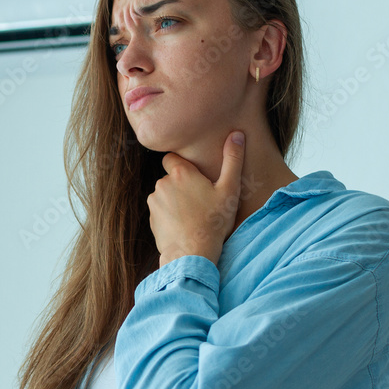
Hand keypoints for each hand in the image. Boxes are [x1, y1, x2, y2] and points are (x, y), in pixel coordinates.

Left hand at [147, 131, 245, 266]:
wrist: (192, 253)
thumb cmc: (213, 221)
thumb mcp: (229, 189)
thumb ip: (232, 160)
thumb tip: (236, 134)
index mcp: (180, 173)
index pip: (172, 158)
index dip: (183, 165)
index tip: (196, 177)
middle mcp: (162, 183)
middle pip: (171, 178)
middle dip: (182, 185)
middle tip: (200, 200)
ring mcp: (154, 201)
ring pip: (165, 194)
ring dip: (175, 200)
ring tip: (193, 215)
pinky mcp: (151, 218)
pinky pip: (160, 210)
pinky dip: (169, 215)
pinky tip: (184, 225)